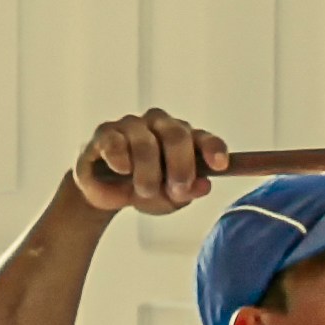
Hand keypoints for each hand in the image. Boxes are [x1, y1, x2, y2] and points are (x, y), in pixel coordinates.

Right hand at [72, 109, 229, 216]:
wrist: (106, 194)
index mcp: (184, 139)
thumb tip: (204, 185)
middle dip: (180, 167)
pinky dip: (121, 161)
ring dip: (148, 174)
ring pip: (145, 143)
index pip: (204, 138)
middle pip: (177, 136)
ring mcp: (132, 126)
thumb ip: (189, 192)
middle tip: (176, 190)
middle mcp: (160, 125)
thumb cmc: (145, 189)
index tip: (219, 166)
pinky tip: (122, 170)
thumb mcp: (171, 199)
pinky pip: (116, 143)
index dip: (213, 149)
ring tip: (144, 191)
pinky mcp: (106, 132)